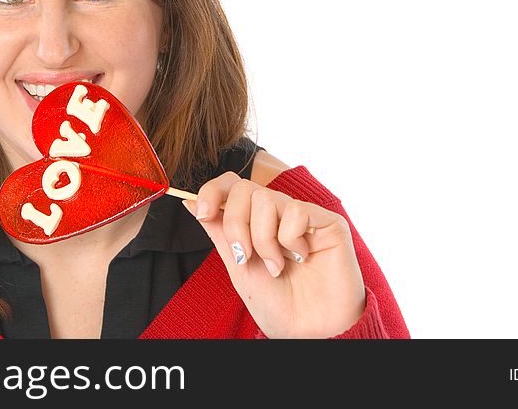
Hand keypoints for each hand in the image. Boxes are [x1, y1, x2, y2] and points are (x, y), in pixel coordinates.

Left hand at [184, 172, 365, 337]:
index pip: (232, 185)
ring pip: (266, 199)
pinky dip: (291, 239)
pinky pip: (297, 211)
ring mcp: (304, 215)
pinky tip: (303, 258)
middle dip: (236, 225)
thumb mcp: (237, 266)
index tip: (201, 214)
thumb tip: (188, 202)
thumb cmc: (277, 304)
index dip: (212, 191)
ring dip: (263, 239)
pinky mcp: (329, 223)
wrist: (307, 333)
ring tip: (276, 267)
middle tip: (245, 256)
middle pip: (244, 188)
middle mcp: (279, 213)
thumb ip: (218, 231)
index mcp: (256, 221)